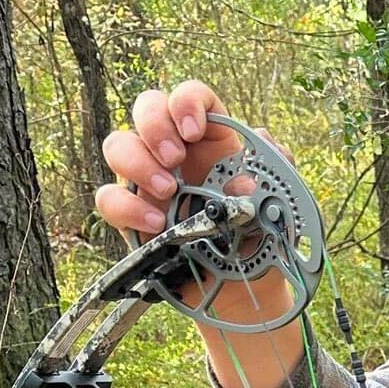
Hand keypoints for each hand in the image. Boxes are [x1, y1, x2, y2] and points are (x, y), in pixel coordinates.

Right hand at [96, 83, 302, 387]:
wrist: (244, 290)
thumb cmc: (259, 239)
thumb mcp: (279, 206)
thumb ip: (277, 175)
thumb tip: (259, 148)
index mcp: (212, 140)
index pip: (191, 97)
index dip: (187, 102)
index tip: (195, 129)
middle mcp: (174, 153)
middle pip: (145, 108)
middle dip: (155, 126)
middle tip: (176, 160)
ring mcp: (147, 181)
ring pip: (118, 146)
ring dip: (139, 163)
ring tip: (169, 193)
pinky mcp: (131, 215)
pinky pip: (109, 199)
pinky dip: (127, 207)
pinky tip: (157, 226)